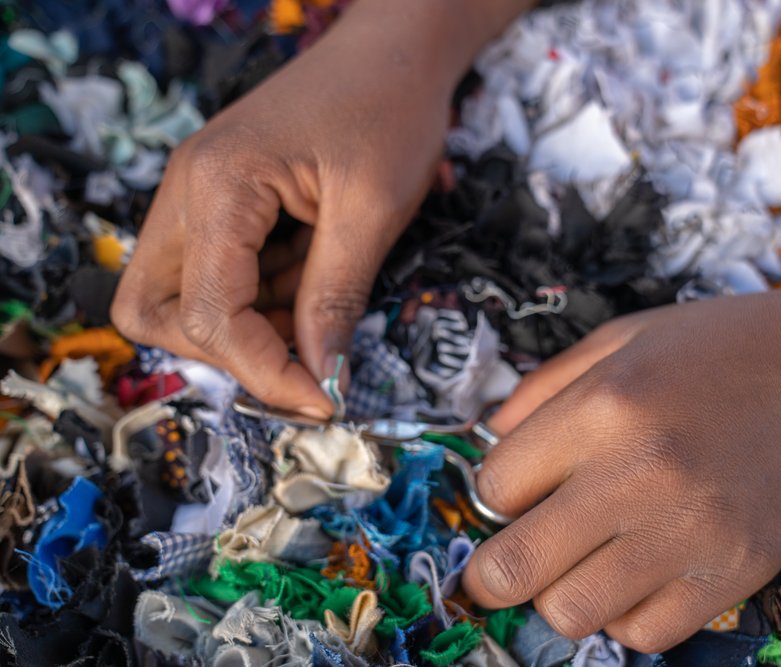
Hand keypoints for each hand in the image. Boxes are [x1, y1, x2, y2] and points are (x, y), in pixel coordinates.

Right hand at [112, 0, 530, 415]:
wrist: (394, 51)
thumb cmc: (389, 110)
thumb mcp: (372, 212)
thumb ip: (334, 300)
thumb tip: (321, 381)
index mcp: (217, 186)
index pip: (209, 315)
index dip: (266, 371)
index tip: (323, 400)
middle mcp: (188, 191)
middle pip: (154, 310)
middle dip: (221, 351)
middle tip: (297, 358)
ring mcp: (199, 194)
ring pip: (179, 297)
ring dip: (245, 326)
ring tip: (317, 309)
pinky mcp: (223, 201)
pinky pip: (217, 273)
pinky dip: (260, 298)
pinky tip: (312, 280)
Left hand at [463, 255, 780, 652]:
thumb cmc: (728, 346)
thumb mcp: (623, 337)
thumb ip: (544, 388)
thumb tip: (491, 442)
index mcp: (603, 408)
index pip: (494, 486)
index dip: (493, 494)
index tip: (513, 492)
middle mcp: (638, 476)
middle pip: (513, 567)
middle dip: (493, 570)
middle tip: (506, 559)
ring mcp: (689, 533)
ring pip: (571, 612)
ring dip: (561, 592)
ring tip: (584, 560)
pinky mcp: (735, 574)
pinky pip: (645, 633)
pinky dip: (627, 614)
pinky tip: (639, 573)